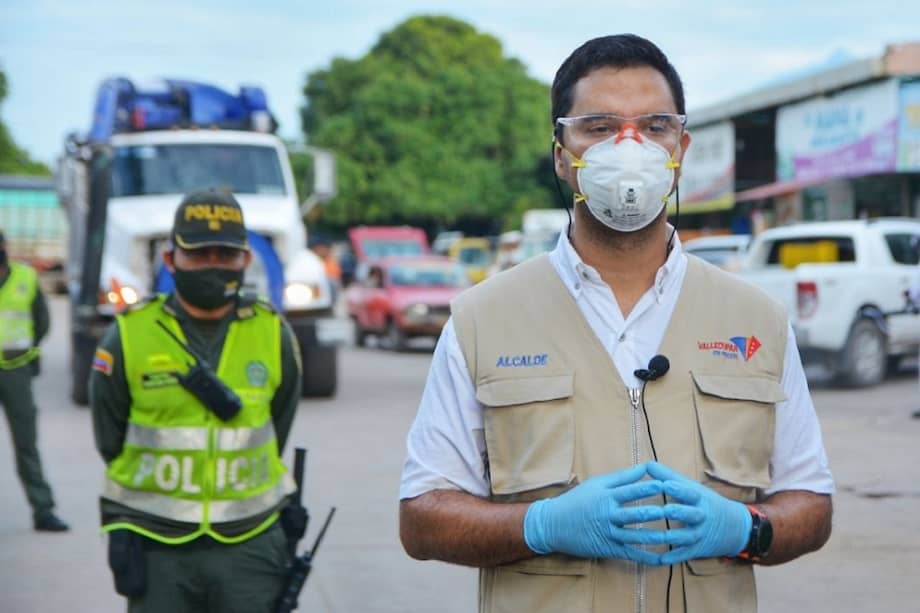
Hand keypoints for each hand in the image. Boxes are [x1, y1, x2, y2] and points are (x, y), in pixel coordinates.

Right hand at [523, 463, 669, 563]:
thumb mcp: (596, 484)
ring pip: (636, 536)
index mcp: (607, 497)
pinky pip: (629, 554)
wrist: (553, 524)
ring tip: (674, 535)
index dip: (649, 488)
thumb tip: (643, 467)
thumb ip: (621, 477)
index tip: (667, 484)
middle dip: (657, 513)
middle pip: (636, 515)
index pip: (631, 491)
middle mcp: (609, 515)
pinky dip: (645, 557)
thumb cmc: (576, 500)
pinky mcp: (607, 549)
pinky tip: (660, 559)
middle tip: (676, 511)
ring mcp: (608, 533)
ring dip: (656, 537)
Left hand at [646, 461, 750, 564]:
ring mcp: (700, 534)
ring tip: (657, 536)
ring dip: (673, 537)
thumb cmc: (704, 502)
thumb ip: (668, 476)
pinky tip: (660, 560)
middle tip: (665, 510)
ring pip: (687, 536)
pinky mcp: (697, 549)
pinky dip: (674, 557)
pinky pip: (685, 554)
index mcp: (699, 499)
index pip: (690, 493)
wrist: (733, 527)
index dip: (679, 489)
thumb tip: (647, 463)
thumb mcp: (691, 487)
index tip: (666, 484)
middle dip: (680, 512)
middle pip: (692, 514)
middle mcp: (701, 516)